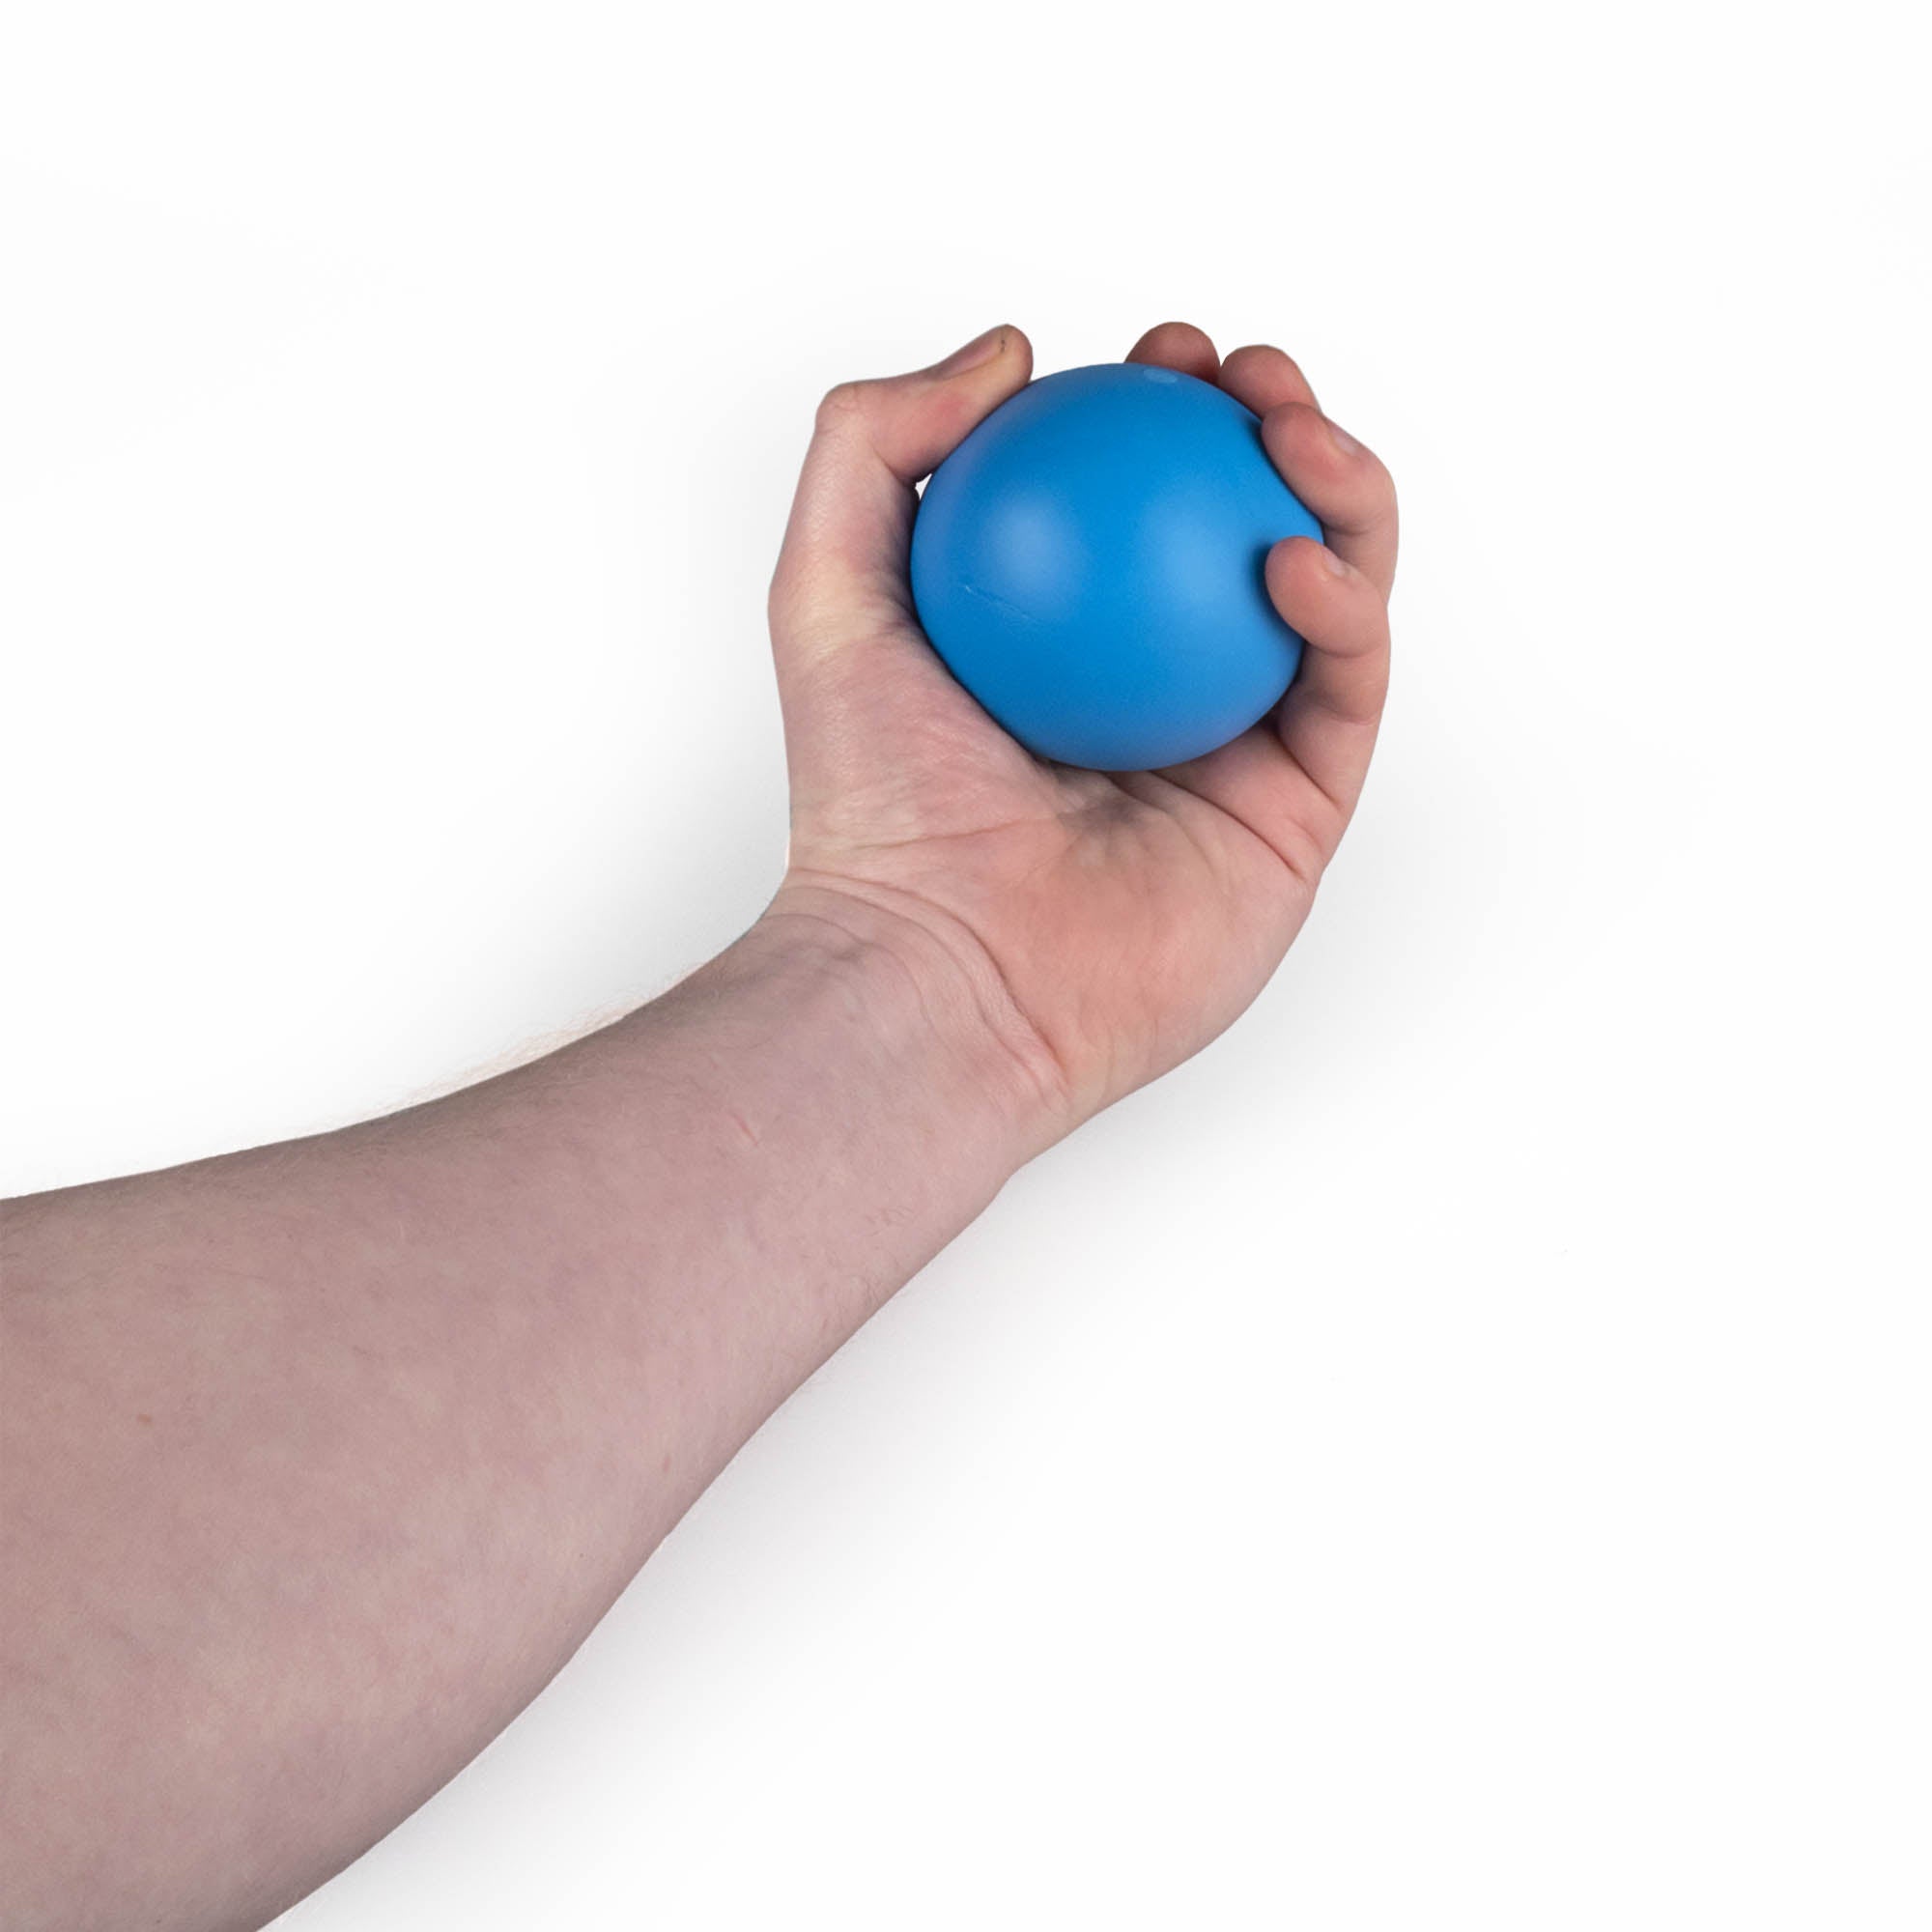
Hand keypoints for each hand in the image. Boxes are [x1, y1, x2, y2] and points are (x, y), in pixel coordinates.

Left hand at [764, 321, 1397, 1146]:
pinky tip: (1295, 556)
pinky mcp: (1298, 816)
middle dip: (1273, 427)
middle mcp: (1163, 687)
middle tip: (1249, 378)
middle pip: (1250, 526)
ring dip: (1338, 490)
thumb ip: (876, 445)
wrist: (940, 970)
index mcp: (1070, 640)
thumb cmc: (873, 802)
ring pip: (1329, 591)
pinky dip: (1344, 607)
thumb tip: (1008, 349)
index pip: (1141, 496)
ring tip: (1293, 430)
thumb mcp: (826, 591)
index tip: (1158, 354)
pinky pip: (1348, 688)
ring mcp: (1240, 752)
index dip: (1167, 408)